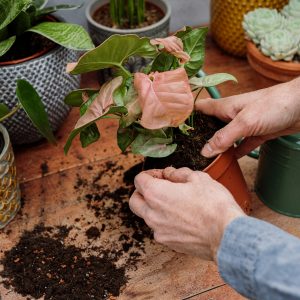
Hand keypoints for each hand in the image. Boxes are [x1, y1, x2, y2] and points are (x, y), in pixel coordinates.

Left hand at [129, 167, 244, 260]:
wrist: (227, 236)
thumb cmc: (214, 205)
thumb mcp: (198, 178)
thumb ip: (178, 173)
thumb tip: (169, 174)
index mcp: (155, 194)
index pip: (139, 180)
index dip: (151, 173)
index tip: (163, 175)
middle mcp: (152, 214)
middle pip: (135, 200)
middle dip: (143, 191)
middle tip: (160, 187)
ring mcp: (159, 231)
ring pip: (146, 216)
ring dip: (154, 207)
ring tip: (175, 202)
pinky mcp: (168, 243)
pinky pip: (159, 229)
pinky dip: (164, 221)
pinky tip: (182, 217)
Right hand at [195, 77, 299, 157]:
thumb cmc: (274, 105)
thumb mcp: (244, 122)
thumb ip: (224, 137)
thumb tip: (204, 151)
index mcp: (224, 107)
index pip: (199, 108)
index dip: (186, 115)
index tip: (174, 129)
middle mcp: (231, 115)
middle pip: (210, 125)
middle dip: (199, 135)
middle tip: (186, 149)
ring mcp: (244, 125)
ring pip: (224, 137)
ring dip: (216, 146)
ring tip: (203, 158)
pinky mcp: (257, 133)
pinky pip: (241, 145)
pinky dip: (235, 152)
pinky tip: (228, 161)